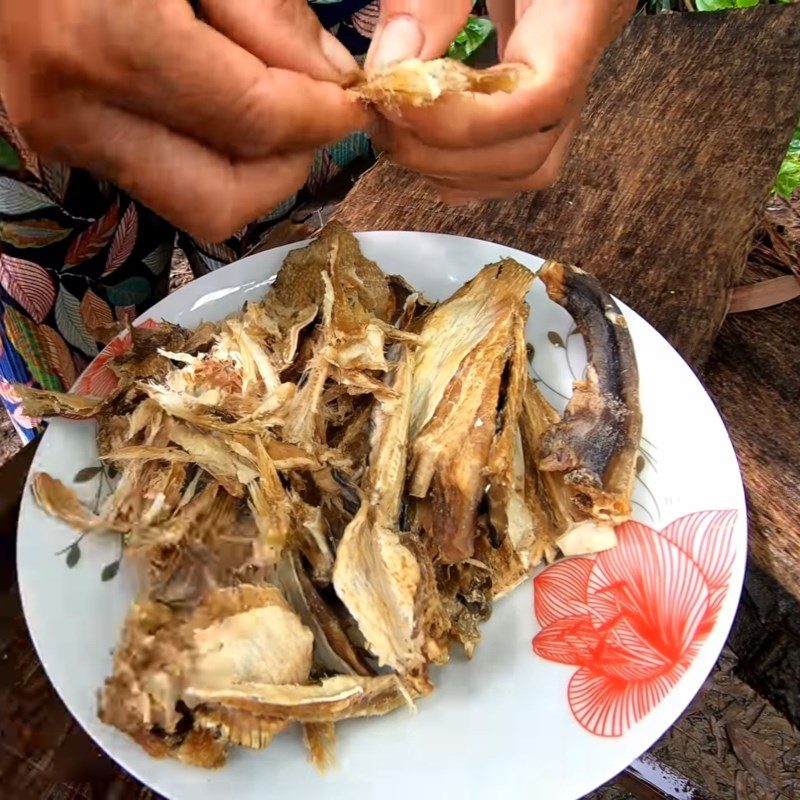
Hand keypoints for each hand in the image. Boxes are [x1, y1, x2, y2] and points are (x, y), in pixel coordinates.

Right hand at [0, 0, 369, 238]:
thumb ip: (266, 10)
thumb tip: (330, 77)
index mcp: (105, 41)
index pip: (254, 120)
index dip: (320, 117)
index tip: (354, 102)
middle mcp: (74, 113)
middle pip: (224, 199)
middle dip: (286, 165)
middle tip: (312, 113)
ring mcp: (61, 137)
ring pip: (193, 203)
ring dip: (250, 168)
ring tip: (268, 103)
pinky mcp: (62, 140)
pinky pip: (163, 177)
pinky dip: (209, 155)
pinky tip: (218, 101)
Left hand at [369, 0, 635, 203]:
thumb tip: (392, 72)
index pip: (542, 96)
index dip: (464, 122)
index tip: (397, 103)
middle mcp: (589, 43)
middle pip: (534, 148)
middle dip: (448, 153)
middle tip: (384, 121)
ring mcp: (573, 66)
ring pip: (531, 164)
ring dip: (454, 168)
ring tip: (398, 132)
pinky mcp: (549, 76)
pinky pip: (522, 154)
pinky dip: (469, 168)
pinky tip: (426, 147)